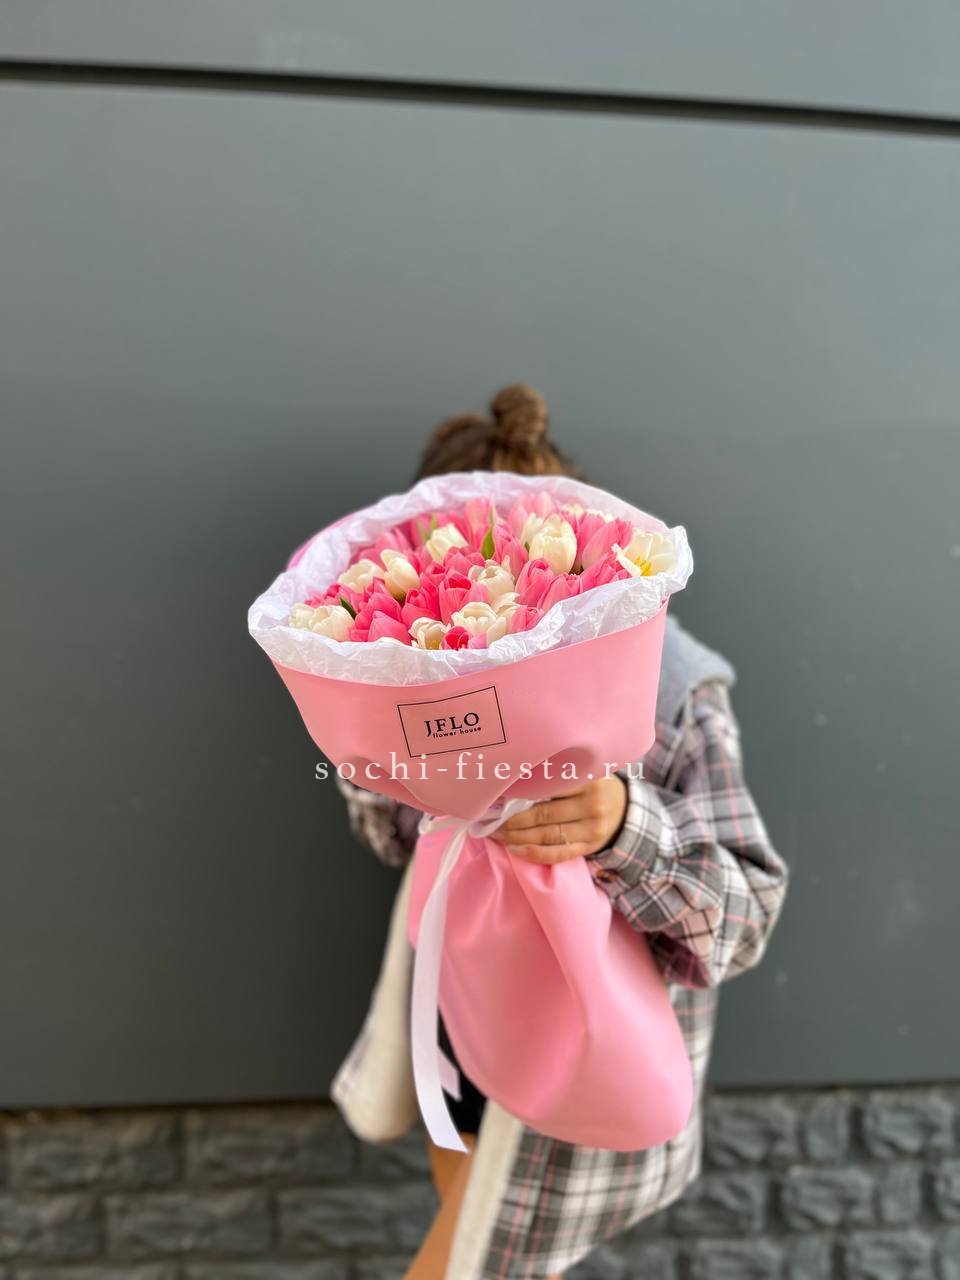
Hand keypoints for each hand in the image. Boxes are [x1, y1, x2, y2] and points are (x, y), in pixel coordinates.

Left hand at [493, 777, 627, 864]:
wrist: (626, 810)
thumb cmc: (595, 786)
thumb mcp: (585, 772)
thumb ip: (560, 773)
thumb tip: (515, 778)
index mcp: (588, 781)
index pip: (549, 787)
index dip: (521, 792)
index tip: (498, 794)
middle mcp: (591, 805)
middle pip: (544, 813)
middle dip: (513, 819)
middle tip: (491, 818)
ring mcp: (592, 829)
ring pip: (548, 835)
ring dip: (518, 836)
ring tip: (498, 834)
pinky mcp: (589, 847)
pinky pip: (558, 854)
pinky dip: (534, 853)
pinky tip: (515, 849)